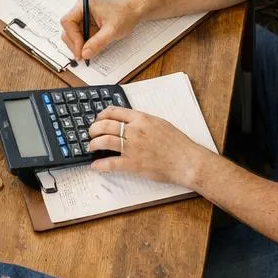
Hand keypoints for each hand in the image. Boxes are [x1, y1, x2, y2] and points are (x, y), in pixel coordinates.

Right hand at [60, 0, 143, 61]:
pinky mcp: (87, 27)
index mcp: (83, 6)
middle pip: (67, 30)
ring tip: (87, 55)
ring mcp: (83, 20)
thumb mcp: (112, 30)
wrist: (133, 11)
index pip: (68, 22)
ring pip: (72, 36)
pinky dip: (83, 46)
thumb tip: (85, 53)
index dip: (73, 37)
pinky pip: (80, 38)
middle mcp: (80, 12)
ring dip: (77, 46)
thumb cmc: (124, 14)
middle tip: (82, 56)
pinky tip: (90, 51)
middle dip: (74, 44)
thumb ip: (98, 42)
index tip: (80, 50)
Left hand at [85, 106, 210, 187]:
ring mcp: (132, 147)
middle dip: (93, 129)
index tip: (98, 119)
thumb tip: (128, 120)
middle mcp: (134, 131)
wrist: (186, 161)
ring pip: (104, 141)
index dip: (101, 115)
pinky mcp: (133, 164)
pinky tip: (95, 166)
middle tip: (91, 134)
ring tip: (91, 147)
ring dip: (93, 144)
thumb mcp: (159, 123)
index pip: (114, 111)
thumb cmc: (177, 143)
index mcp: (141, 119)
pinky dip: (99, 165)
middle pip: (105, 125)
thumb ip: (142, 121)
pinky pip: (110, 163)